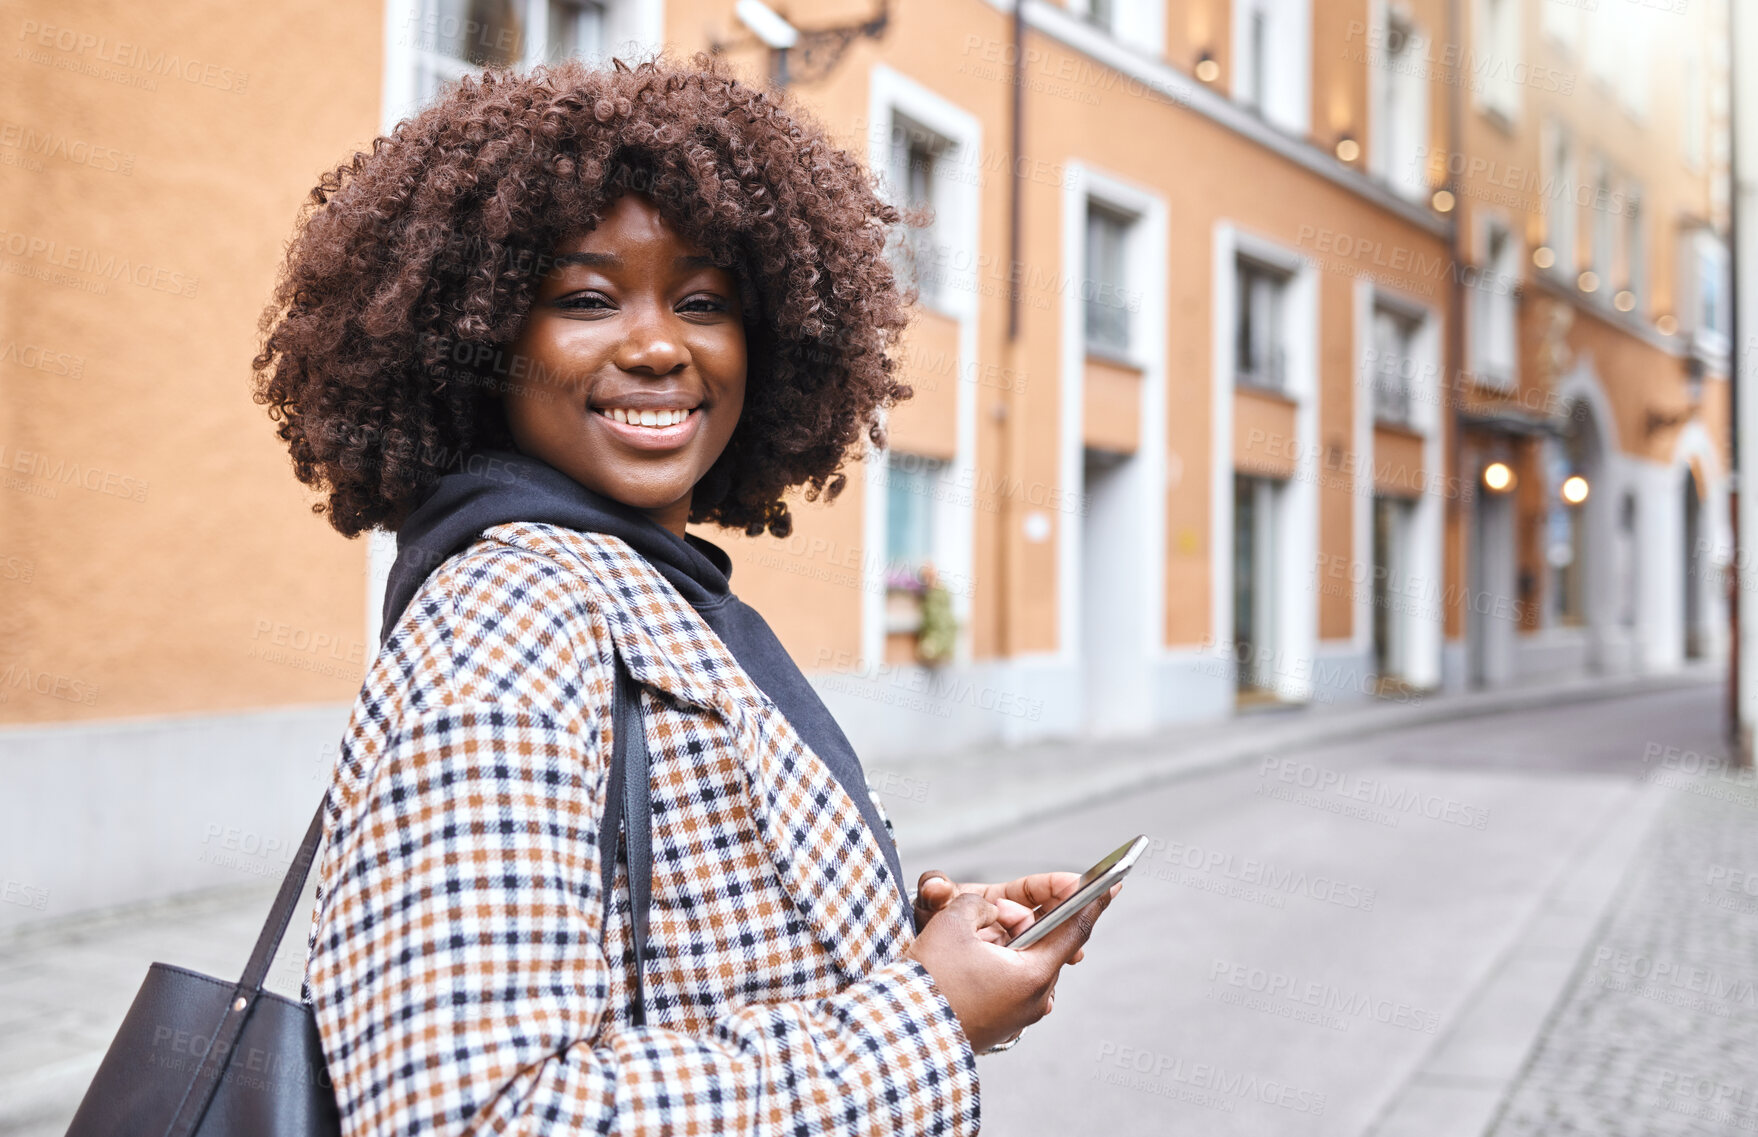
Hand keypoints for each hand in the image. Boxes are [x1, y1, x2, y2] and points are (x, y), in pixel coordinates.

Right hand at [902, 882, 1121, 1052]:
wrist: (899, 1038)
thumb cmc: (929, 982)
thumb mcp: (951, 924)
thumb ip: (976, 904)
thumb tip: (986, 911)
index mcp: (1034, 975)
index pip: (1074, 928)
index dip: (1093, 900)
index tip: (1115, 883)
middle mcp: (1035, 999)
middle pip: (1041, 943)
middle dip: (1021, 920)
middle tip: (995, 911)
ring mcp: (1018, 1016)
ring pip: (1021, 961)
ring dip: (1003, 942)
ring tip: (970, 938)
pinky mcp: (1000, 1025)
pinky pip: (1006, 981)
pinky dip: (993, 962)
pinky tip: (966, 958)